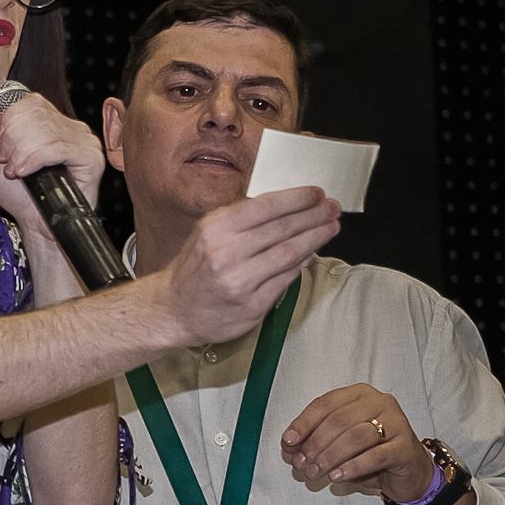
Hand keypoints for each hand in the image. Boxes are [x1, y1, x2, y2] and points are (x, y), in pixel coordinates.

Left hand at [0, 93, 104, 226]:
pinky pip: (59, 148)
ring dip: (21, 152)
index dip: (9, 121)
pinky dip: (35, 159)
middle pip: (37, 114)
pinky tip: (25, 173)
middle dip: (12, 139)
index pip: (30, 102)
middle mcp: (72, 127)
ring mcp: (85, 141)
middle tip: (5, 161)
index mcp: (52, 121)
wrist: (35, 225)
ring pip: (46, 130)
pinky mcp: (92, 158)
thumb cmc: (19, 194)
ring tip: (15, 171)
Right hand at [159, 190, 341, 344]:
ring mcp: (240, 281)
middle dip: (314, 216)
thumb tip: (282, 204)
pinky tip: (311, 254)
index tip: (316, 194)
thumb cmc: (194, 270)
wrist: (172, 310)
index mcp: (216, 228)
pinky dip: (301, 264)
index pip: (267, 206)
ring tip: (330, 227)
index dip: (298, 198)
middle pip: (283, 228)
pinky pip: (286, 279)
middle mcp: (227, 253)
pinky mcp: (252, 305)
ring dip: (316, 238)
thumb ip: (240, 218)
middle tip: (332, 209)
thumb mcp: (207, 232)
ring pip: (289, 253)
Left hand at [279, 383, 438, 499]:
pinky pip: (375, 456)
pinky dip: (352, 466)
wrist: (408, 472)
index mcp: (359, 394)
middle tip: (301, 464)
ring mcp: (396, 422)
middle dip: (315, 443)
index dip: (304, 422)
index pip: (326, 403)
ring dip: (330, 456)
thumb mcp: (339, 445)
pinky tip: (337, 476)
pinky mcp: (405, 446)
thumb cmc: (371, 454)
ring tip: (315, 472)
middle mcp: (380, 402)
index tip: (288, 442)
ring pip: (356, 436)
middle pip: (340, 420)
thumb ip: (314, 440)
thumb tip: (289, 446)